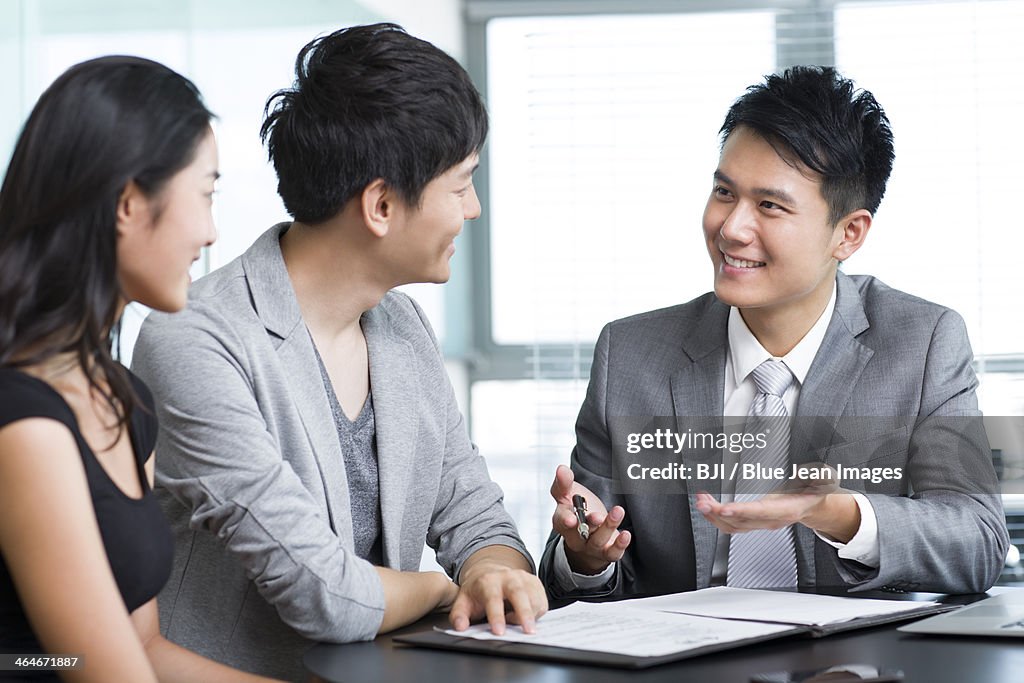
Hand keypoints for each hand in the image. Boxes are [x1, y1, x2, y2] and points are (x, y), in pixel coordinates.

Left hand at [449, 563, 546, 634]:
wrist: (489, 572)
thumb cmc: (478, 590)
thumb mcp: (463, 601)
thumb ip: (459, 615)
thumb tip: (460, 627)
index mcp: (488, 581)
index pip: (493, 598)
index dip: (496, 615)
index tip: (498, 631)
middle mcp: (508, 577)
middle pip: (519, 593)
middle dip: (524, 613)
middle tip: (528, 632)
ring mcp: (523, 578)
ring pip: (533, 597)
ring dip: (531, 616)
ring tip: (522, 627)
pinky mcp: (535, 583)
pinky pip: (542, 601)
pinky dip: (537, 614)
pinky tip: (527, 618)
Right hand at [550, 464, 630, 574]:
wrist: (588, 534)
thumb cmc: (577, 510)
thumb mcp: (567, 494)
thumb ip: (563, 483)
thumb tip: (561, 469)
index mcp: (563, 521)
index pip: (561, 521)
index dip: (565, 520)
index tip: (571, 518)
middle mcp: (575, 537)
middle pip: (579, 534)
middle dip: (589, 525)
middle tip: (598, 516)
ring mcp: (590, 546)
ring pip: (597, 541)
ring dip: (608, 527)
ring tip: (618, 511)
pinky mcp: (606, 552)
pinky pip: (611, 553)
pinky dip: (619, 545)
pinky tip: (626, 534)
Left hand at [695, 463, 858, 541]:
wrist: (813, 505)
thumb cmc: (812, 491)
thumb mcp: (821, 479)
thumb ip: (818, 474)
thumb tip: (812, 470)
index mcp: (785, 510)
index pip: (760, 513)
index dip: (742, 512)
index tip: (726, 508)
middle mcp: (770, 520)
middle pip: (740, 522)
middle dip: (718, 514)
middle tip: (704, 502)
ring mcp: (760, 523)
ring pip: (732, 526)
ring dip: (713, 515)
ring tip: (701, 501)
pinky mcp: (752, 522)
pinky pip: (730, 524)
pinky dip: (716, 516)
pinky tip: (708, 504)